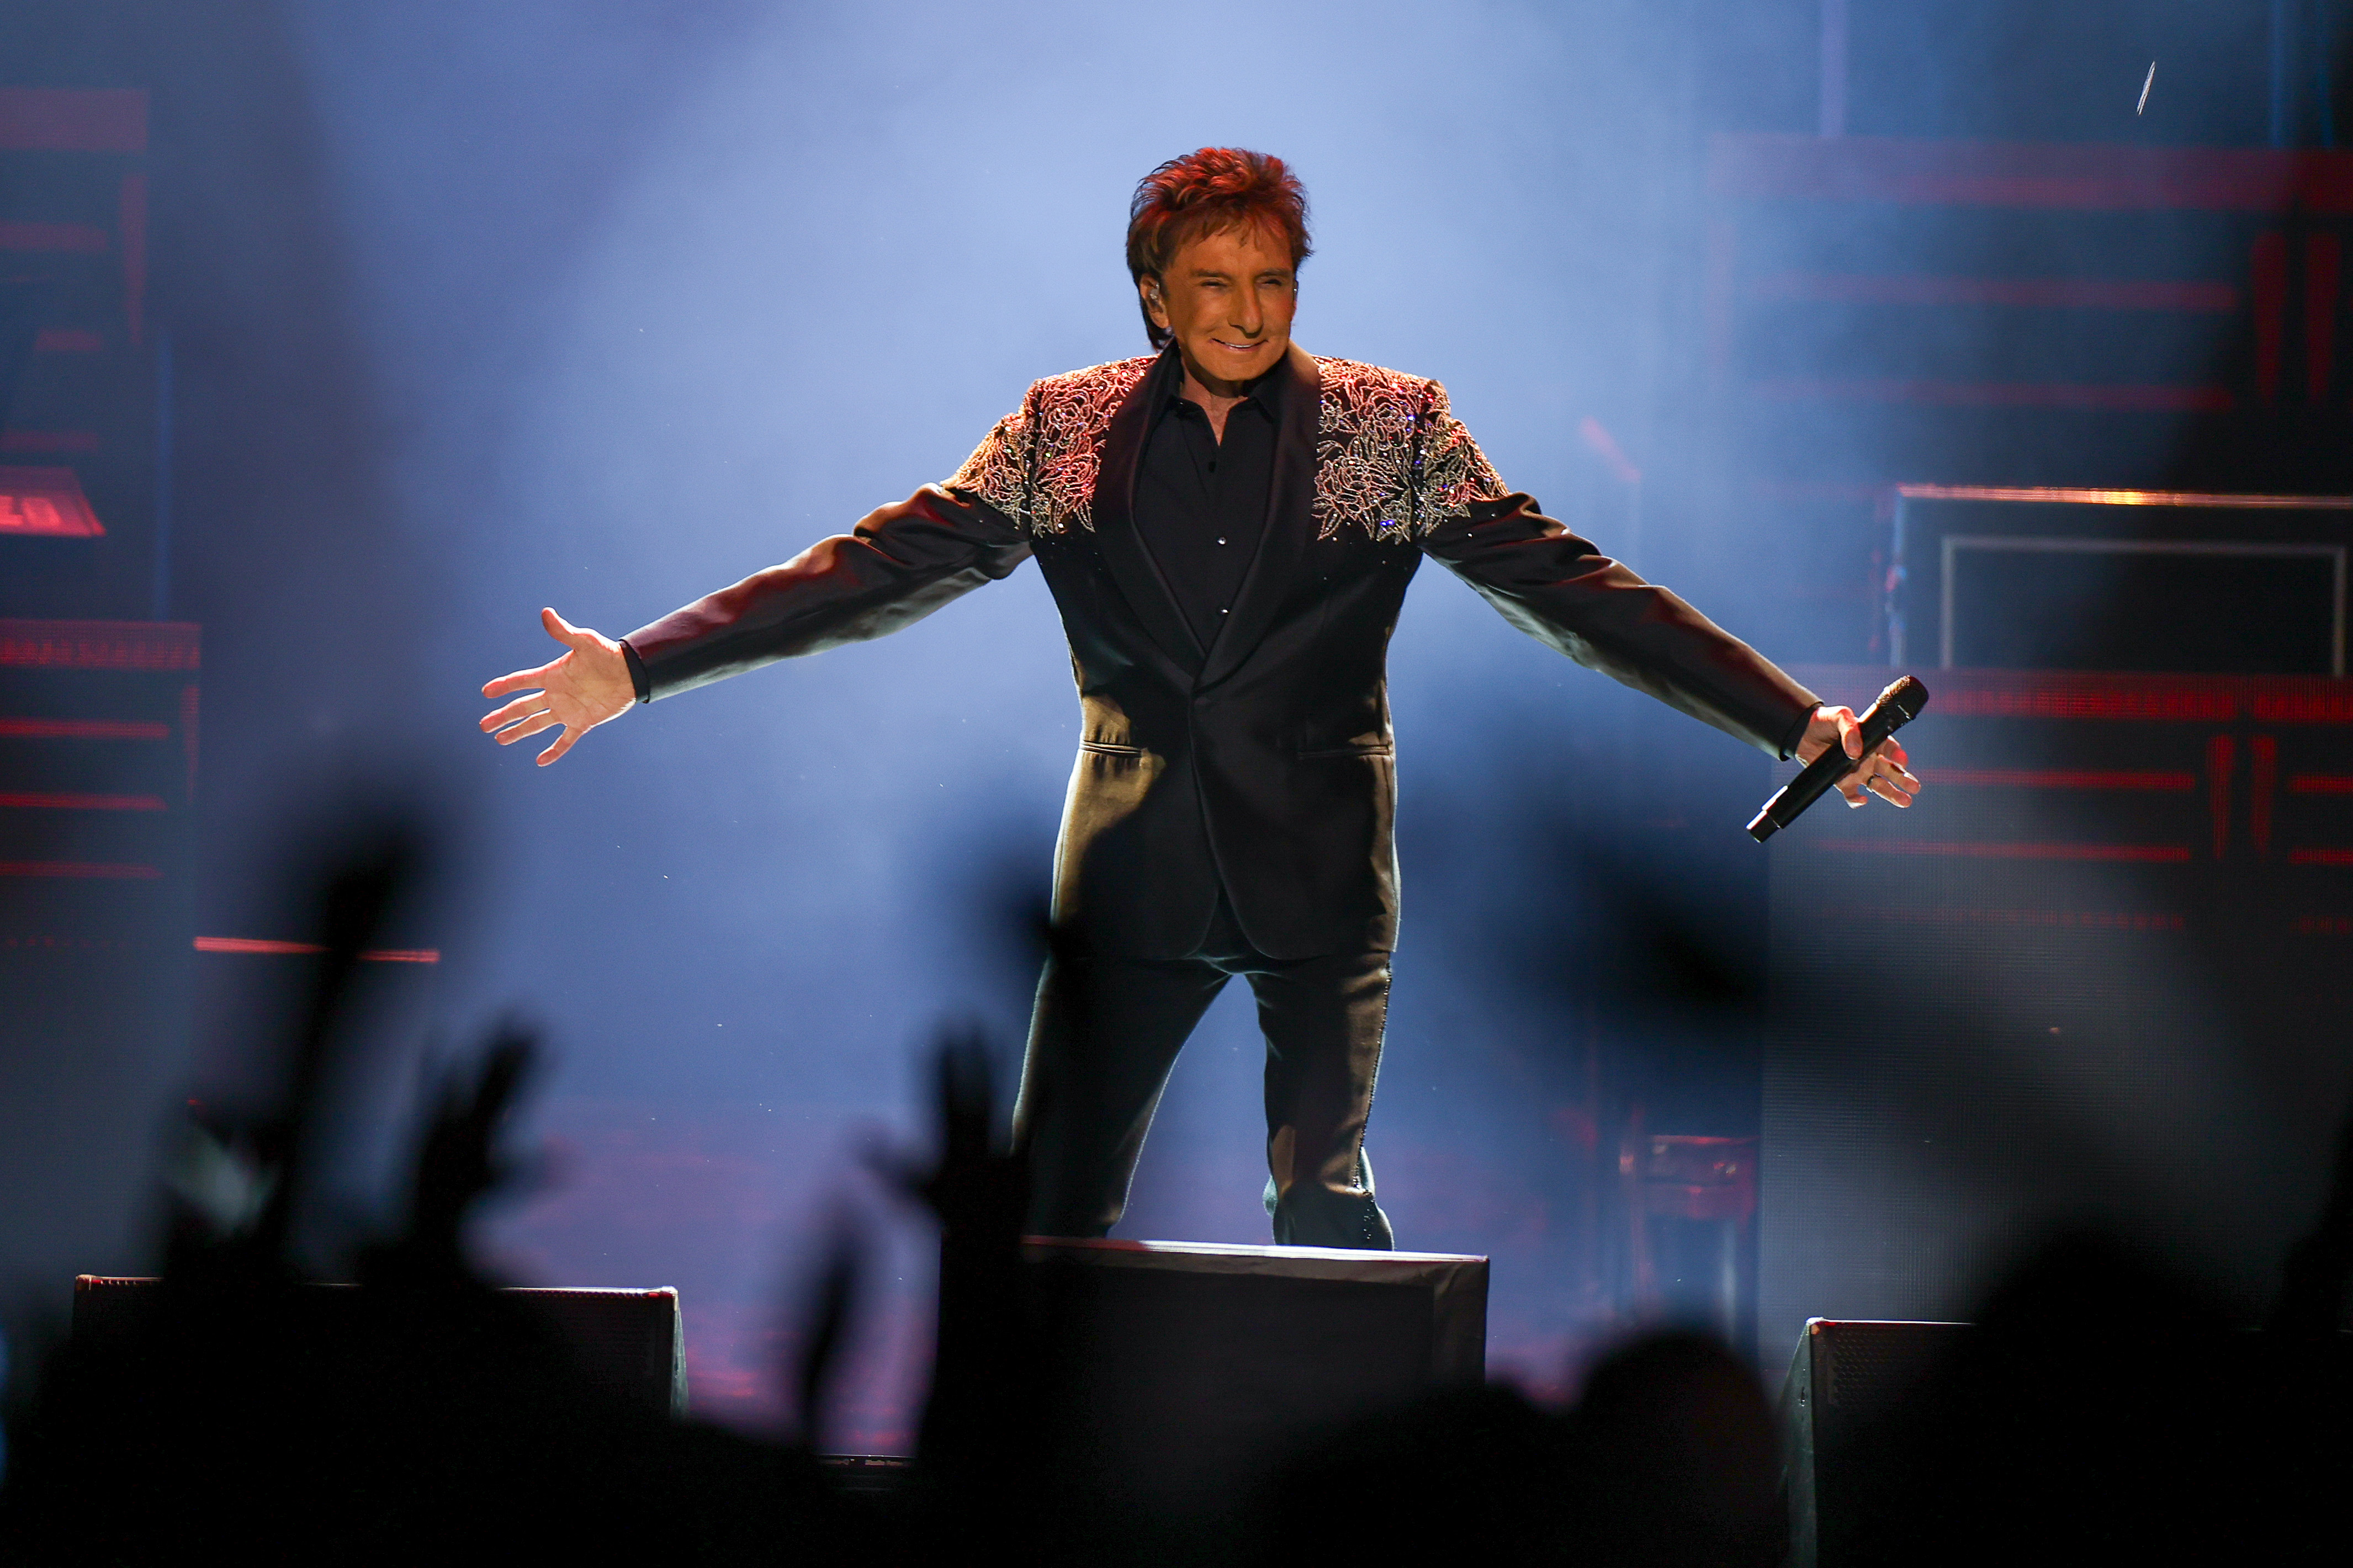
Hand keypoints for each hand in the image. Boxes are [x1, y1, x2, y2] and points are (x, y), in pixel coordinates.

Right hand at [478, 608, 634, 765]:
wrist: (632, 672)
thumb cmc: (608, 654)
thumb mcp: (585, 642)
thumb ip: (564, 633)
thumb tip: (546, 613)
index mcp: (552, 675)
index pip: (521, 681)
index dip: (503, 686)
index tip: (486, 692)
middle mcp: (556, 694)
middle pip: (523, 707)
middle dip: (503, 716)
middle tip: (484, 725)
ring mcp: (567, 709)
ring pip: (537, 724)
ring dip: (519, 732)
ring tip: (500, 739)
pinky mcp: (583, 722)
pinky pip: (565, 740)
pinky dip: (554, 751)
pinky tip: (541, 761)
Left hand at [1795, 704, 1921, 808]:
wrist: (1803, 732)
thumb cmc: (1826, 721)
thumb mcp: (1840, 716)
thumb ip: (1851, 729)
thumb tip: (1856, 752)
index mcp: (1872, 741)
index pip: (1890, 749)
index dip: (1898, 755)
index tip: (1902, 761)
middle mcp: (1868, 758)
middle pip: (1891, 771)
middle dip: (1904, 779)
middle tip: (1915, 787)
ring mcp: (1857, 771)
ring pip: (1878, 785)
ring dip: (1892, 794)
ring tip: (1906, 801)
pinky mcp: (1842, 781)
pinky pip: (1852, 795)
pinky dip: (1857, 800)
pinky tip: (1862, 800)